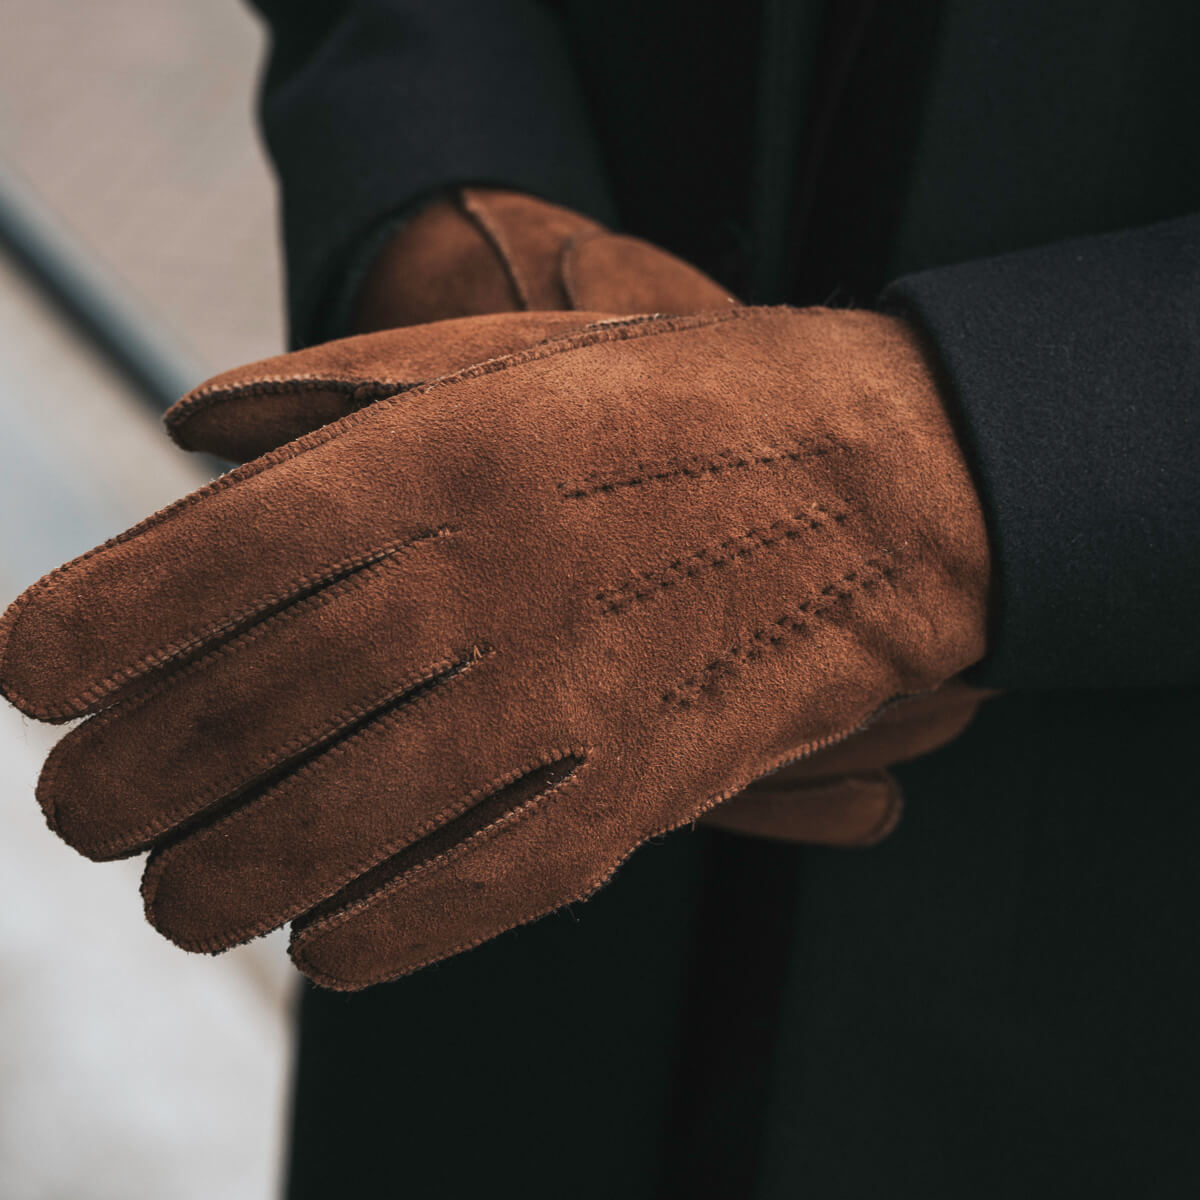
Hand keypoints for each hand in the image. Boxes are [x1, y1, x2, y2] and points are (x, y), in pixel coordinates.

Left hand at [0, 306, 989, 986]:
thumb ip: (339, 390)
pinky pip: (482, 886)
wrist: (877, 483)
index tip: (28, 678)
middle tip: (78, 809)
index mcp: (438, 459)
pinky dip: (380, 935)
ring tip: (172, 900)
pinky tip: (321, 947)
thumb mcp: (511, 354)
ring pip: (342, 827)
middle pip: (247, 713)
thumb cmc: (681, 408)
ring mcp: (566, 698)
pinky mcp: (643, 788)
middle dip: (126, 780)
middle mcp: (484, 581)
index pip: (208, 563)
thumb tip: (189, 432)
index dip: (90, 629)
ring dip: (224, 883)